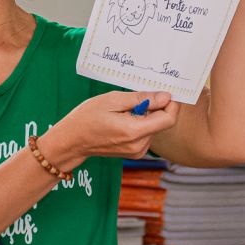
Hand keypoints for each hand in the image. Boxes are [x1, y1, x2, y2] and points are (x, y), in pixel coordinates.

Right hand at [41, 90, 178, 169]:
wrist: (72, 141)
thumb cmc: (87, 117)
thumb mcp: (113, 100)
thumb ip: (142, 98)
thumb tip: (166, 96)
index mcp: (134, 131)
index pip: (169, 119)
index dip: (172, 104)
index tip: (165, 92)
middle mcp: (139, 145)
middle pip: (162, 122)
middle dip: (155, 107)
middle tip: (135, 97)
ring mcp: (137, 151)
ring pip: (154, 127)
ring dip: (146, 115)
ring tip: (123, 110)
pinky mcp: (135, 153)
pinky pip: (146, 133)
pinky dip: (140, 123)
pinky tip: (123, 119)